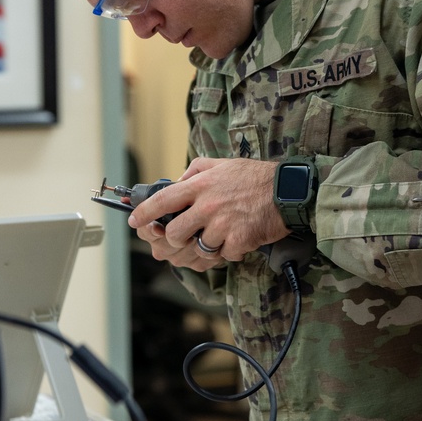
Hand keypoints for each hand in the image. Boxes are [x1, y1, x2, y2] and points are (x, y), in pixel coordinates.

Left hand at [127, 157, 289, 268]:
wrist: (287, 190)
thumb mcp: (221, 164)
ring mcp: (223, 224)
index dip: (143, 213)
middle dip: (174, 240)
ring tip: (213, 240)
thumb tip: (176, 182)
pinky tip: (235, 241)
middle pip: (174, 233)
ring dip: (203, 249)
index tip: (134, 220)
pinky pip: (223, 256)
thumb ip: (195, 171)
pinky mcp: (239, 240)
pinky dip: (227, 253)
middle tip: (182, 238)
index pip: (161, 201)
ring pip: (197, 249)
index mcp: (200, 185)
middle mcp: (207, 205)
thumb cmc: (254, 177)